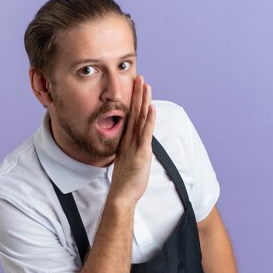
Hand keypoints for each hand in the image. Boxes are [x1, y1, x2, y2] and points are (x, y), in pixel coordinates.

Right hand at [108, 75, 154, 204]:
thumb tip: (134, 145)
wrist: (121, 194)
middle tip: (139, 77)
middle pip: (134, 112)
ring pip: (140, 119)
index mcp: (126, 140)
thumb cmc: (126, 180)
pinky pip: (145, 134)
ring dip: (143, 101)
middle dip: (137, 94)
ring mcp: (134, 145)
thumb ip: (130, 149)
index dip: (134, 100)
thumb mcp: (128, 160)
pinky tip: (151, 108)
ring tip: (145, 85)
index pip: (131, 116)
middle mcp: (129, 140)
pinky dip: (149, 120)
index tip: (135, 87)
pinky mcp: (141, 153)